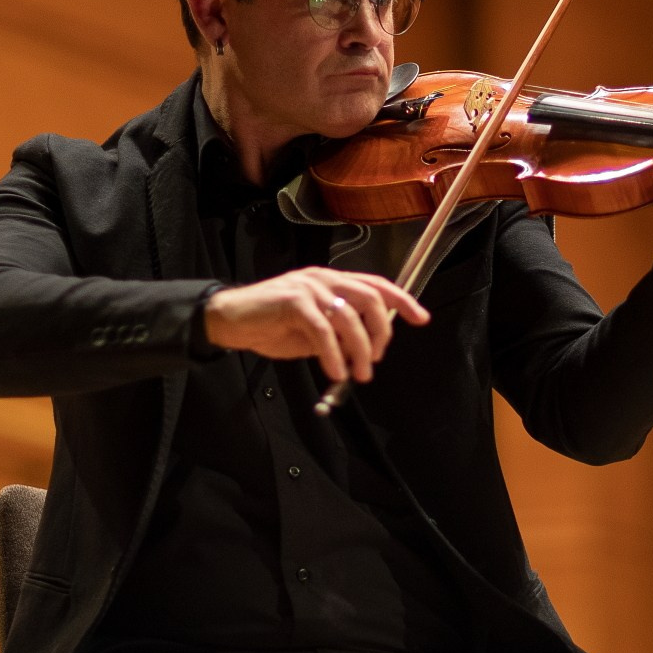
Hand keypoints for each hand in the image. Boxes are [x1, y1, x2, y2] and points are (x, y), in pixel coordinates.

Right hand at [201, 269, 429, 382]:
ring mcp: (309, 287)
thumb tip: (365, 350)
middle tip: (375, 360)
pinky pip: (323, 330)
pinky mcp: (293, 301)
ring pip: (350, 317)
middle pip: (371, 299)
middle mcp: (325, 279)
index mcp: (333, 281)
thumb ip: (340, 333)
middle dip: (381, 334)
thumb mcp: (314, 331)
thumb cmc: (272, 325)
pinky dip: (333, 354)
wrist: (231, 320)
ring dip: (360, 351)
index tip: (421, 319)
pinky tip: (334, 372)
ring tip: (358, 374)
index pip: (377, 284)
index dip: (402, 301)